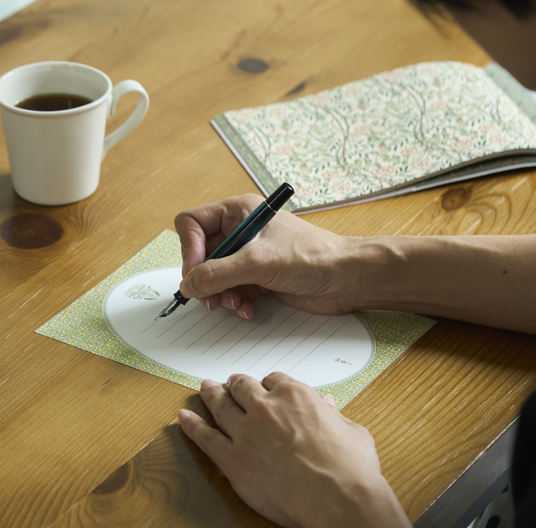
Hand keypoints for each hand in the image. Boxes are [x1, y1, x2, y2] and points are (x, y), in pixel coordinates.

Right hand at [174, 194, 357, 318]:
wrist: (346, 279)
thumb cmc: (312, 256)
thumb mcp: (258, 262)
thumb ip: (218, 273)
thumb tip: (189, 284)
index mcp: (238, 212)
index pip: (192, 224)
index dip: (189, 249)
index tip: (197, 273)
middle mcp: (240, 231)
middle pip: (200, 255)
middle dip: (205, 279)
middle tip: (211, 298)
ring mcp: (249, 256)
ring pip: (213, 277)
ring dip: (220, 294)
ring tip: (236, 303)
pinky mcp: (258, 278)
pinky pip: (230, 291)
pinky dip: (235, 302)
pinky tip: (249, 308)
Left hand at [179, 374, 432, 527]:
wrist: (338, 500)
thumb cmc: (351, 468)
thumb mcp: (351, 431)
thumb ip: (334, 416)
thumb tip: (329, 407)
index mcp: (295, 396)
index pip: (274, 380)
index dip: (268, 384)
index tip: (265, 388)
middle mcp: (266, 408)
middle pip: (242, 388)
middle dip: (235, 384)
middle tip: (229, 384)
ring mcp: (246, 433)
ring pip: (221, 406)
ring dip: (211, 395)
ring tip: (205, 388)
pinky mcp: (233, 460)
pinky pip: (205, 437)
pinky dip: (192, 426)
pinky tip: (184, 418)